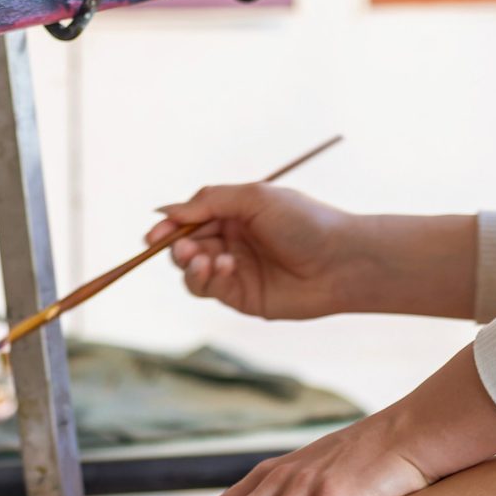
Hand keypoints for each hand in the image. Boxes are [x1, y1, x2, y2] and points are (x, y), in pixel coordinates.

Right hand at [147, 193, 481, 321]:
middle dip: (178, 247)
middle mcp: (231, 241)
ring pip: (192, 271)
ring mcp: (235, 271)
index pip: (189, 219)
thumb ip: (209, 201)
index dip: (168, 226)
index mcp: (234, 214)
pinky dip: (207, 279)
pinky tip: (225, 267)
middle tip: (186, 248)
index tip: (153, 233)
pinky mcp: (241, 297)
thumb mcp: (255, 197)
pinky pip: (208, 289)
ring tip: (207, 258)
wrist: (341, 260)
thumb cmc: (305, 221)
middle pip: (184, 246)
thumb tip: (164, 209)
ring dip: (190, 264)